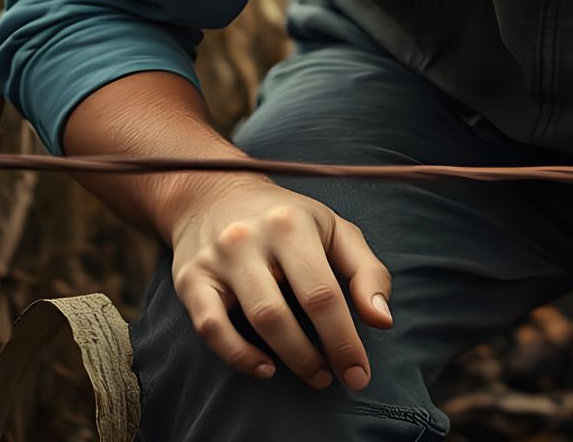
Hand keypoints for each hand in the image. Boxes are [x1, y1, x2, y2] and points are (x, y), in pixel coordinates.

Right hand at [163, 173, 394, 391]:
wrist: (215, 192)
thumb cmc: (288, 217)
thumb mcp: (333, 228)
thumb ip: (365, 270)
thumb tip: (381, 321)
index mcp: (293, 223)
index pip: (324, 292)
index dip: (344, 339)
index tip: (359, 373)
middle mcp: (251, 238)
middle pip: (285, 312)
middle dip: (316, 355)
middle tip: (335, 379)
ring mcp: (218, 258)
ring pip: (253, 321)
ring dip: (288, 358)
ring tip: (312, 373)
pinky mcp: (190, 279)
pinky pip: (211, 328)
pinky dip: (238, 356)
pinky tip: (265, 367)